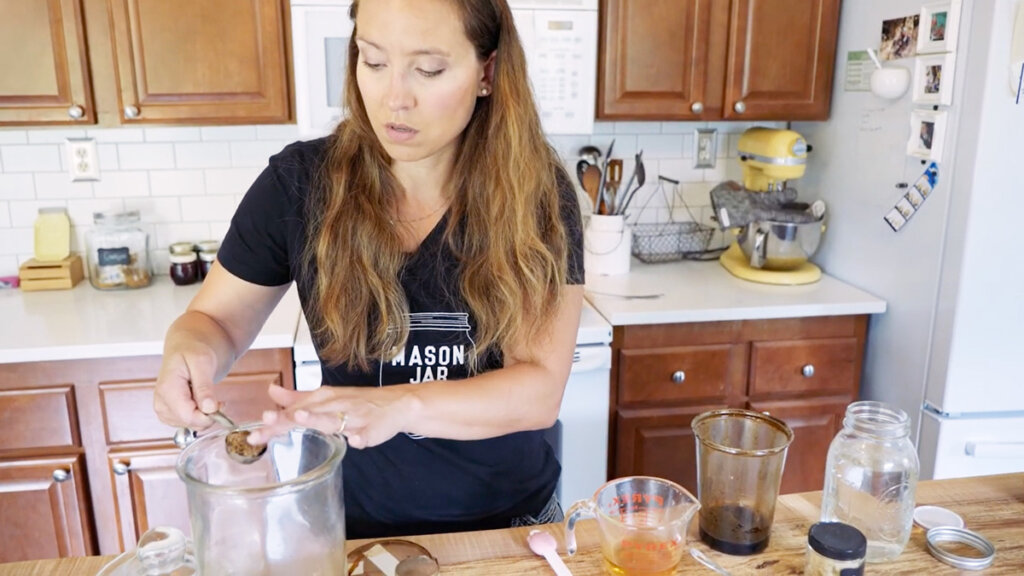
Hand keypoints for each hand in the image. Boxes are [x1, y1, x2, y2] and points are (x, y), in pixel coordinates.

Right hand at [154, 344, 220, 429]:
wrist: (185, 348)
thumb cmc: (193, 350)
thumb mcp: (203, 362)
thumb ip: (204, 387)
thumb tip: (208, 409)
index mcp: (167, 389)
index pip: (188, 416)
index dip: (208, 416)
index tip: (221, 405)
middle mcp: (161, 402)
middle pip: (189, 423)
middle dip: (208, 415)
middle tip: (217, 399)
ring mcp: (162, 409)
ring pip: (189, 425)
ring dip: (204, 415)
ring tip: (207, 396)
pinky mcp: (167, 412)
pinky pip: (187, 423)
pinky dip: (198, 416)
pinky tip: (200, 401)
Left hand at [247, 384, 412, 448]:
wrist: (396, 403)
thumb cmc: (357, 403)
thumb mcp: (326, 398)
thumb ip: (297, 398)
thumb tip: (271, 391)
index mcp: (322, 399)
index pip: (292, 411)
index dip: (272, 422)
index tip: (251, 431)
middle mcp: (335, 405)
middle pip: (306, 414)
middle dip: (286, 418)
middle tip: (265, 422)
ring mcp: (354, 416)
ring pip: (334, 418)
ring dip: (318, 417)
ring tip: (301, 417)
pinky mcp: (372, 428)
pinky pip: (366, 434)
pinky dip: (361, 437)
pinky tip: (356, 441)